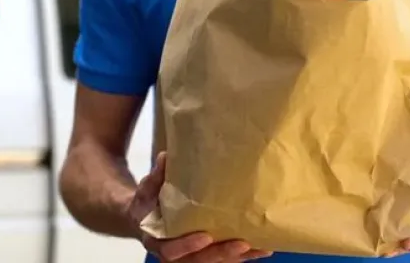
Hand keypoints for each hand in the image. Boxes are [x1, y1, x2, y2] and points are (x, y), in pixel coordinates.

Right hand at [127, 152, 272, 261]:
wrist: (146, 216)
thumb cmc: (148, 202)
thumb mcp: (147, 188)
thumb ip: (156, 177)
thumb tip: (165, 157)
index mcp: (157, 240)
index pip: (170, 250)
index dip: (187, 246)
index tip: (205, 236)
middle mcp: (175, 254)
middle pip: (199, 261)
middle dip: (222, 254)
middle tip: (242, 243)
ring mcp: (191, 256)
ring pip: (215, 262)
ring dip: (238, 257)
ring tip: (261, 247)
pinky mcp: (206, 253)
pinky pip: (225, 259)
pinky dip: (244, 255)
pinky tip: (263, 247)